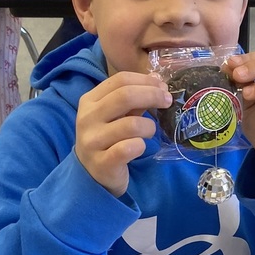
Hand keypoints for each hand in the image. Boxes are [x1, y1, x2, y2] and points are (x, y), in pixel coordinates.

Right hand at [75, 72, 171, 196]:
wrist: (91, 175)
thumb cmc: (107, 140)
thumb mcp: (115, 115)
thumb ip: (133, 99)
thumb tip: (158, 81)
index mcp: (89, 101)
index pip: (120, 80)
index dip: (145, 81)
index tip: (163, 87)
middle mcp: (87, 119)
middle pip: (125, 96)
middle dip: (153, 96)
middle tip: (167, 102)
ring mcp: (92, 141)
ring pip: (131, 125)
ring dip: (149, 126)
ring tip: (150, 132)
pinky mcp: (102, 163)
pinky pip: (129, 148)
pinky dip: (140, 146)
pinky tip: (139, 147)